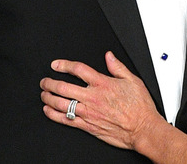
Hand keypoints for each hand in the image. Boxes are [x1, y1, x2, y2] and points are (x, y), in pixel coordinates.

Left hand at [40, 51, 164, 150]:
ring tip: (44, 94)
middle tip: (45, 81)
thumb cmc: (139, 107)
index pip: (78, 70)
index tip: (56, 65)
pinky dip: (54, 115)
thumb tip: (109, 56)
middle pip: (63, 87)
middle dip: (50, 83)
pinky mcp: (87, 126)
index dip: (64, 65)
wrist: (142, 129)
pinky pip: (66, 120)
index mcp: (102, 84)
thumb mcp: (133, 80)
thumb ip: (118, 67)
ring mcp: (88, 113)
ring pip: (61, 104)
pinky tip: (48, 111)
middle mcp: (92, 98)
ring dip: (49, 98)